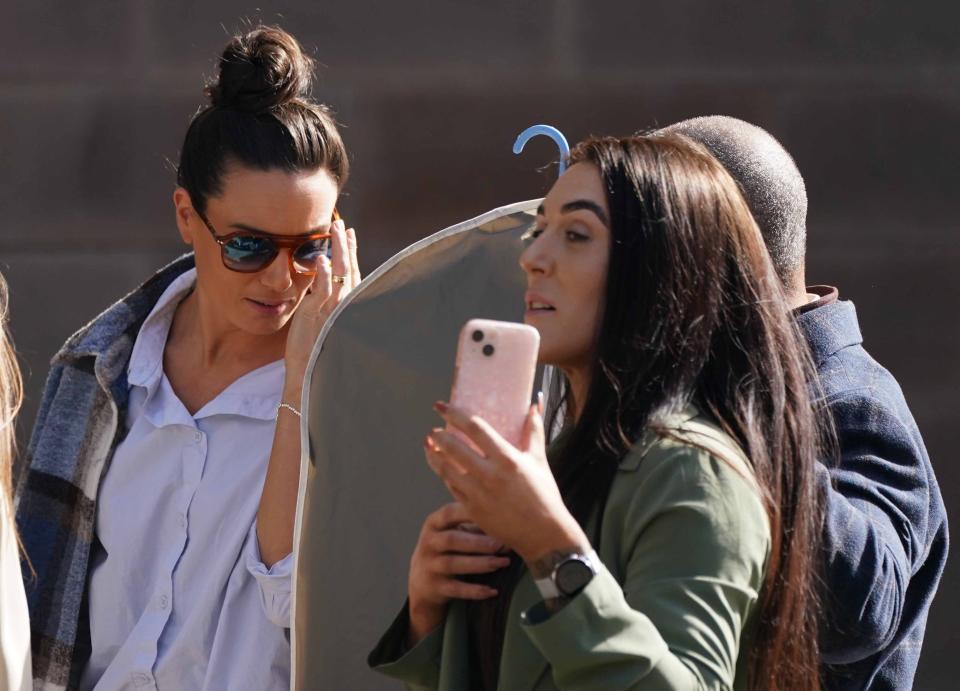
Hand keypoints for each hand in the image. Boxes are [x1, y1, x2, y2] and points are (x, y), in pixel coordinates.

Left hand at [283, 220, 359, 386]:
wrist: (311, 379)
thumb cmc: (314, 357)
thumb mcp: (321, 327)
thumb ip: (324, 306)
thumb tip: (320, 290)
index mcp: (345, 308)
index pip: (351, 274)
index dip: (350, 253)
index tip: (350, 234)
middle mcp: (344, 307)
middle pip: (349, 269)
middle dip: (346, 246)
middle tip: (343, 225)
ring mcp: (334, 311)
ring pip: (340, 275)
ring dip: (338, 251)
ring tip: (335, 231)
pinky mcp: (320, 317)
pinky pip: (324, 292)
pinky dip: (324, 275)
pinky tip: (322, 259)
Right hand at [407, 502, 509, 645]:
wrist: (421, 581)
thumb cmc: (446, 548)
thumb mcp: (452, 531)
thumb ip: (474, 524)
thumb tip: (508, 523)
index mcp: (433, 524)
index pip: (450, 513)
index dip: (470, 512)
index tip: (494, 513)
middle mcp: (428, 543)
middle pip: (452, 540)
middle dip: (479, 542)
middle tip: (503, 544)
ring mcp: (430, 566)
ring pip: (454, 564)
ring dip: (480, 564)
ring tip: (503, 562)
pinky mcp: (435, 587)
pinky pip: (456, 589)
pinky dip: (475, 590)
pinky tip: (492, 591)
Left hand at [425, 402, 590, 565]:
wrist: (543, 534)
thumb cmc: (544, 494)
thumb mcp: (540, 460)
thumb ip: (534, 430)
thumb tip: (534, 404)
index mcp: (507, 458)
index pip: (474, 428)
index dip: (454, 414)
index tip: (440, 406)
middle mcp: (490, 474)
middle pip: (453, 447)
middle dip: (438, 436)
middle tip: (432, 430)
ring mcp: (478, 493)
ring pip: (446, 469)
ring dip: (433, 455)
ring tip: (428, 446)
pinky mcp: (473, 509)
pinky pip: (451, 487)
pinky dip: (443, 475)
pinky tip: (441, 467)